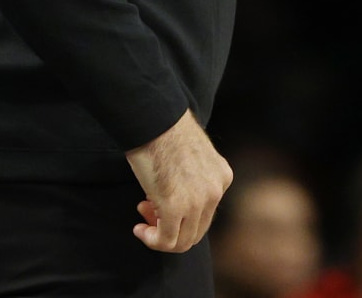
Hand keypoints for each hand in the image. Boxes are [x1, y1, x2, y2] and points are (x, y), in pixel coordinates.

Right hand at [125, 109, 232, 251]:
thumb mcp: (192, 156)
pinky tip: (139, 230)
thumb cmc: (164, 131)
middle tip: (148, 212)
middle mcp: (216, 191)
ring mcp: (198, 201)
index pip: (206, 213)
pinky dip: (152, 240)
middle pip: (197, 230)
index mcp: (222, 176)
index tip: (158, 204)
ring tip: (142, 222)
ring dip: (160, 236)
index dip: (182, 216)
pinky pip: (167, 240)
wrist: (154, 119)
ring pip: (183, 241)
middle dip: (171, 227)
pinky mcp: (176, 208)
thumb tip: (176, 198)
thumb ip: (193, 178)